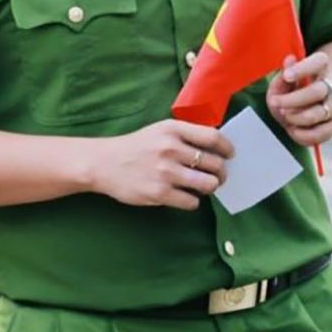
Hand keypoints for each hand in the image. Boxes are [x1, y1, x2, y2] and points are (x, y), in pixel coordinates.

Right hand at [83, 119, 233, 210]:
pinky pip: (192, 202)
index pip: (213, 137)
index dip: (227, 148)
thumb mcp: (161, 131)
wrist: (102, 163)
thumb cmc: (137, 146)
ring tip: (204, 186)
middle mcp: (171, 149)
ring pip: (208, 184)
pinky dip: (193, 201)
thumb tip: (218, 148)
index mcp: (173, 130)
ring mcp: (165, 172)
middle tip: (218, 176)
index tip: (230, 155)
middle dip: (221, 172)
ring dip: (210, 187)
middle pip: (215, 163)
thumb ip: (186, 135)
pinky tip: (186, 196)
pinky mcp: (159, 193)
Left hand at [266, 52, 331, 146]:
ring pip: (321, 113)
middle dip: (293, 100)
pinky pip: (322, 133)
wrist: (315, 102)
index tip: (286, 76)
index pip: (318, 62)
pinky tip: (293, 129)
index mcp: (322, 67)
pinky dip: (304, 135)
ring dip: (298, 118)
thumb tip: (289, 61)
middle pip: (318, 91)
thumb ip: (282, 78)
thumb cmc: (295, 90)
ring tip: (285, 117)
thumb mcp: (284, 82)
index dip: (302, 69)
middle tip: (276, 104)